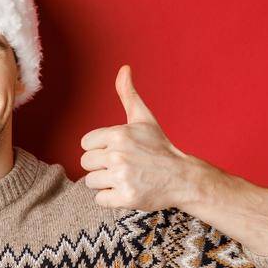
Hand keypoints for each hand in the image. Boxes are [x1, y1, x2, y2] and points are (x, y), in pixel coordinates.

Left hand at [79, 64, 213, 209]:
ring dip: (106, 182)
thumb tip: (124, 68)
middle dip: (101, 165)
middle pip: (86, 163)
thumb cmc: (159, 147)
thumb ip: (128, 95)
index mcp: (118, 135)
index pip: (85, 144)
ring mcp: (121, 177)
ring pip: (91, 182)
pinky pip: (100, 199)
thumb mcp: (143, 119)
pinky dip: (111, 198)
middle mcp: (118, 155)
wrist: (182, 177)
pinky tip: (128, 189)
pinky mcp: (125, 197)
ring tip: (126, 177)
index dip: (99, 148)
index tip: (117, 150)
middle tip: (123, 165)